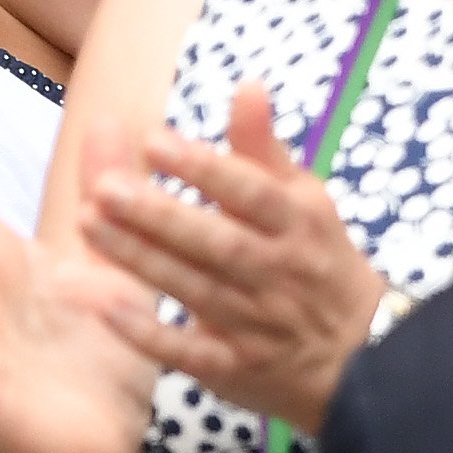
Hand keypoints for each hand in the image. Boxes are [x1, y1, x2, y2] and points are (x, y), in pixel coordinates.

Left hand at [80, 83, 385, 432]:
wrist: (365, 359)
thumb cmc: (316, 259)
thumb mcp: (305, 199)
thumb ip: (263, 147)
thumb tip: (246, 84)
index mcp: (296, 224)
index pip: (249, 192)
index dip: (203, 167)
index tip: (151, 141)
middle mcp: (278, 272)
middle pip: (216, 242)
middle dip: (159, 216)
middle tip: (103, 187)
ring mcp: (257, 324)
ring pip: (194, 289)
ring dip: (139, 259)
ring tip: (86, 223)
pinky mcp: (234, 368)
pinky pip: (188, 352)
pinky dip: (147, 333)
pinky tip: (104, 305)